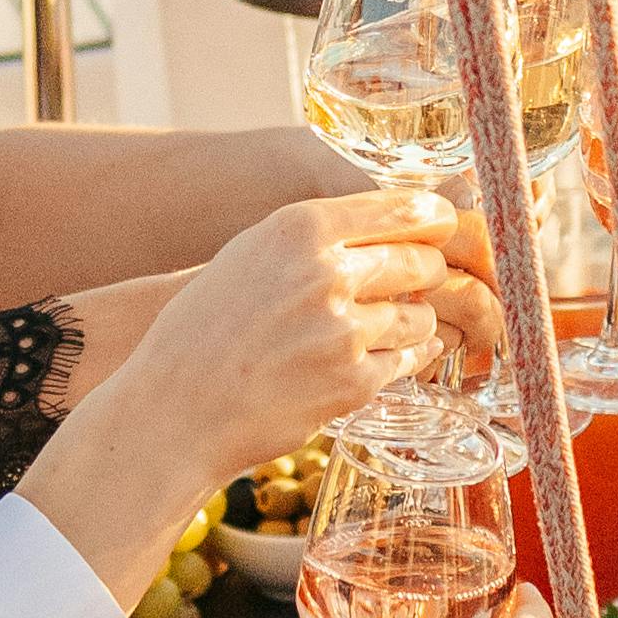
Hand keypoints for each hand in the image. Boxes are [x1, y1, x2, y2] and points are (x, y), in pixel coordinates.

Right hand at [112, 195, 499, 474]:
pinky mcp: (354, 384)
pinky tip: (373, 360)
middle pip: (424, 262)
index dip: (435, 221)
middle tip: (413, 285)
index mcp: (300, 229)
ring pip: (421, 316)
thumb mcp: (251, 254)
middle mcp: (327, 273)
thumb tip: (391, 223)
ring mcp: (344, 331)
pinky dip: (401, 360)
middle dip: (426, 275)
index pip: (405, 209)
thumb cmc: (206, 328)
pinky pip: (408, 361)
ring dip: (412, 322)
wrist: (176, 408)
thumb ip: (317, 235)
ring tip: (375, 330)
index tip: (441, 230)